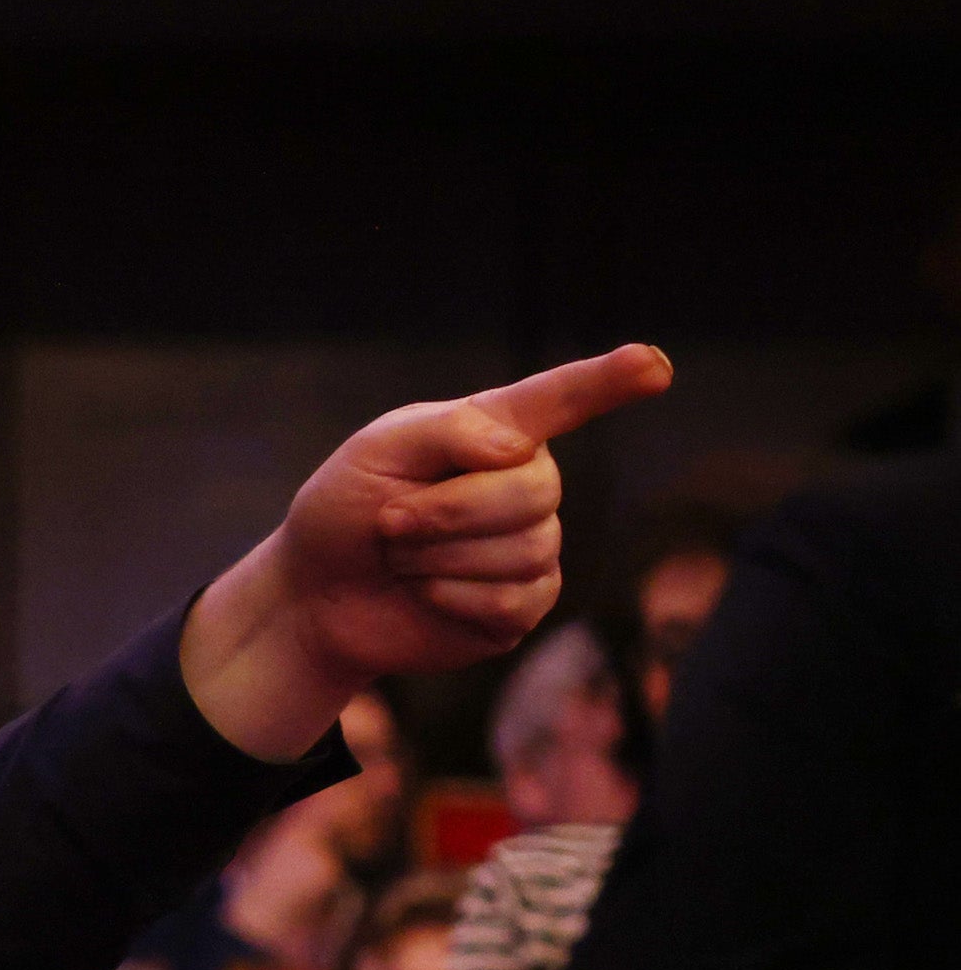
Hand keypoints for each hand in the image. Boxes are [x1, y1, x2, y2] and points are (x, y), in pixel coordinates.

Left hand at [177, 345, 674, 754]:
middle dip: (445, 512)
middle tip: (388, 522)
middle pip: (534, 490)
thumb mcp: (377, 454)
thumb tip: (517, 447)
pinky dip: (451, 597)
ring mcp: (533, 544)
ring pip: (521, 549)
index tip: (653, 365)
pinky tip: (426, 592)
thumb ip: (448, 431)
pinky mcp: (524, 604)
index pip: (562, 401)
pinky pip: (511, 600)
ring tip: (401, 557)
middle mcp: (529, 482)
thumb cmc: (345, 511)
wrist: (316, 595)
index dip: (609, 381)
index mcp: (498, 431)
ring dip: (437, 558)